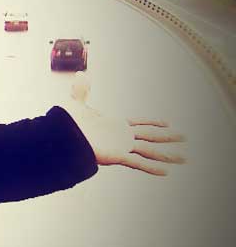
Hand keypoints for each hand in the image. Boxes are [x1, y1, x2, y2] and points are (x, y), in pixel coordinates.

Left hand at [61, 72, 185, 175]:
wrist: (61, 139)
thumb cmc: (67, 125)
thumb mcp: (76, 104)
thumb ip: (81, 90)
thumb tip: (81, 74)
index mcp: (116, 125)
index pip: (140, 123)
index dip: (153, 122)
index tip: (167, 123)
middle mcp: (122, 137)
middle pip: (151, 136)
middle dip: (168, 137)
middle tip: (185, 138)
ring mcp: (122, 147)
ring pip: (150, 151)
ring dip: (167, 155)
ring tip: (184, 159)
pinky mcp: (117, 156)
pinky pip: (138, 162)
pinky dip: (152, 167)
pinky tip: (166, 172)